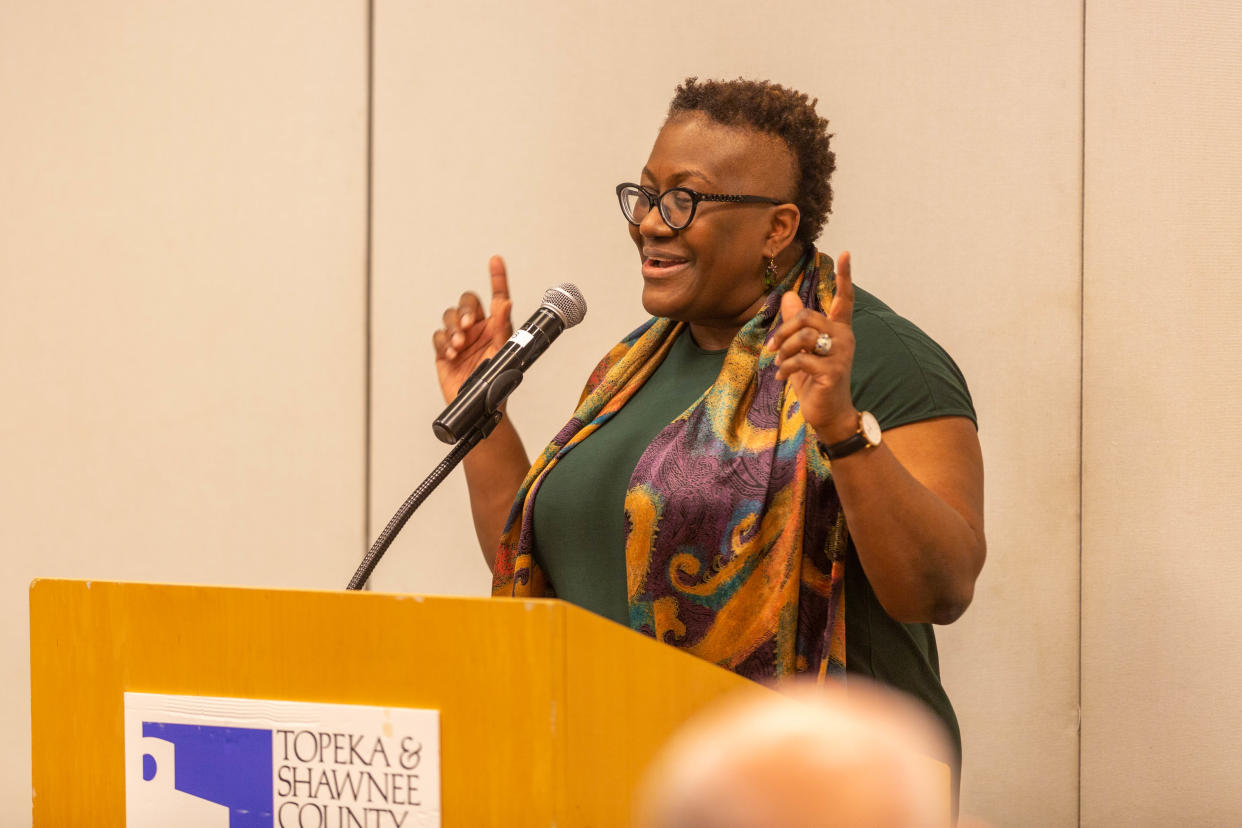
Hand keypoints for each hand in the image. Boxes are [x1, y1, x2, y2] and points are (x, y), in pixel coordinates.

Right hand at [432, 255, 513, 402]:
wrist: (480, 410)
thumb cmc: (497, 384)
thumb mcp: (504, 353)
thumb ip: (504, 328)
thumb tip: (506, 303)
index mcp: (496, 327)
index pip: (496, 296)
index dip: (496, 278)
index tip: (496, 260)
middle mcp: (478, 329)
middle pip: (467, 302)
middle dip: (465, 310)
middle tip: (468, 325)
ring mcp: (460, 340)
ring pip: (450, 318)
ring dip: (453, 328)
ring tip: (460, 345)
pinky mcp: (445, 352)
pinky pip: (439, 337)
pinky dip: (444, 342)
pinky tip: (452, 354)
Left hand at [771, 250, 858, 442]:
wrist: (829, 414)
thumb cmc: (815, 381)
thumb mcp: (801, 351)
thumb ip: (795, 324)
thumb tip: (787, 295)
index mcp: (839, 329)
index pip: (844, 298)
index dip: (845, 277)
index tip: (846, 253)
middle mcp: (844, 337)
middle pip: (807, 316)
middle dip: (783, 330)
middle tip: (771, 348)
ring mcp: (841, 354)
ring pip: (804, 336)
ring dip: (783, 350)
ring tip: (777, 363)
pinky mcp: (833, 371)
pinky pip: (801, 359)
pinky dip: (785, 368)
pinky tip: (781, 378)